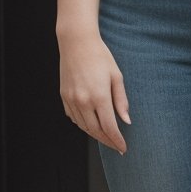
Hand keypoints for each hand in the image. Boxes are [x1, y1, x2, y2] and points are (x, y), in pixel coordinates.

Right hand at [58, 30, 130, 153]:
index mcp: (99, 96)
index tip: (123, 148)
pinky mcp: (64, 97)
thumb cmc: (100, 56)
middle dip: (108, 141)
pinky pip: (74, 118)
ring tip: (106, 138)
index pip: (109, 127)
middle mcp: (83, 101)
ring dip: (95, 135)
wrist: (76, 43)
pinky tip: (91, 124)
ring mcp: (71, 100)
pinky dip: (83, 124)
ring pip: (83, 126)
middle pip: (96, 131)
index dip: (117, 141)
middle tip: (116, 147)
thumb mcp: (116, 77)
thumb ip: (121, 101)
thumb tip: (126, 121)